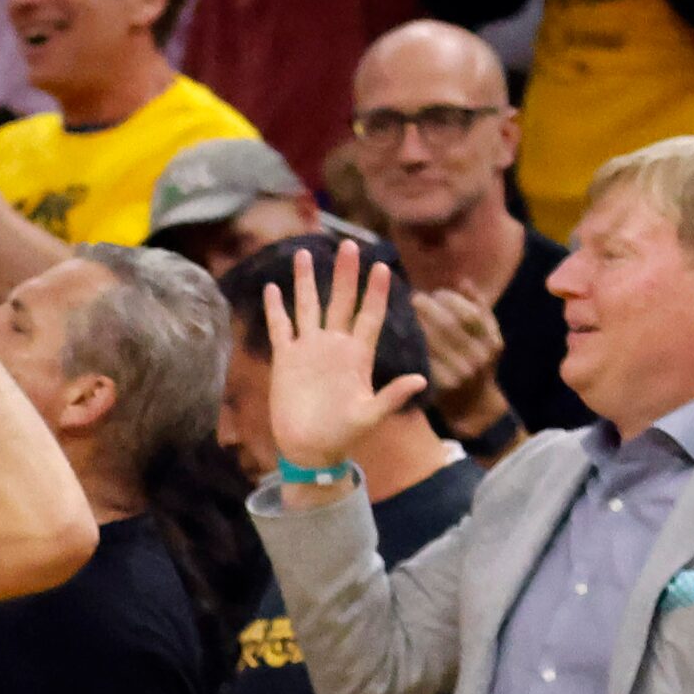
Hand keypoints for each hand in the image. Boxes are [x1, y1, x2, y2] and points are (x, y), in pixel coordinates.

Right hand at [260, 240, 428, 471]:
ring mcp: (309, 350)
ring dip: (306, 281)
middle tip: (349, 244)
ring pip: (308, 306)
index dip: (375, 292)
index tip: (382, 266)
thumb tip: (421, 380)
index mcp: (357, 356)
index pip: (369, 316)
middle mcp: (334, 346)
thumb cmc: (343, 435)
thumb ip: (391, 396)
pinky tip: (273, 288)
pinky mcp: (286, 359)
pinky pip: (281, 328)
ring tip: (305, 253)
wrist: (310, 448)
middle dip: (344, 274)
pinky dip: (276, 309)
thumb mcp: (370, 416)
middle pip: (340, 301)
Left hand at [409, 285, 508, 435]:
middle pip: (450, 326)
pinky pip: (425, 358)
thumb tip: (463, 281)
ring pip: (434, 341)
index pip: (471, 314)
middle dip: (430, 308)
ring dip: (418, 322)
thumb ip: (478, 308)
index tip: (436, 292)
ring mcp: (461, 373)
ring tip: (406, 310)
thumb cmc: (477, 362)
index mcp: (492, 343)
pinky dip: (413, 343)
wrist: (473, 405)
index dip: (452, 300)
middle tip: (414, 297)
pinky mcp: (442, 385)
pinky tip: (402, 332)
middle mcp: (479, 359)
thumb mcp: (487, 336)